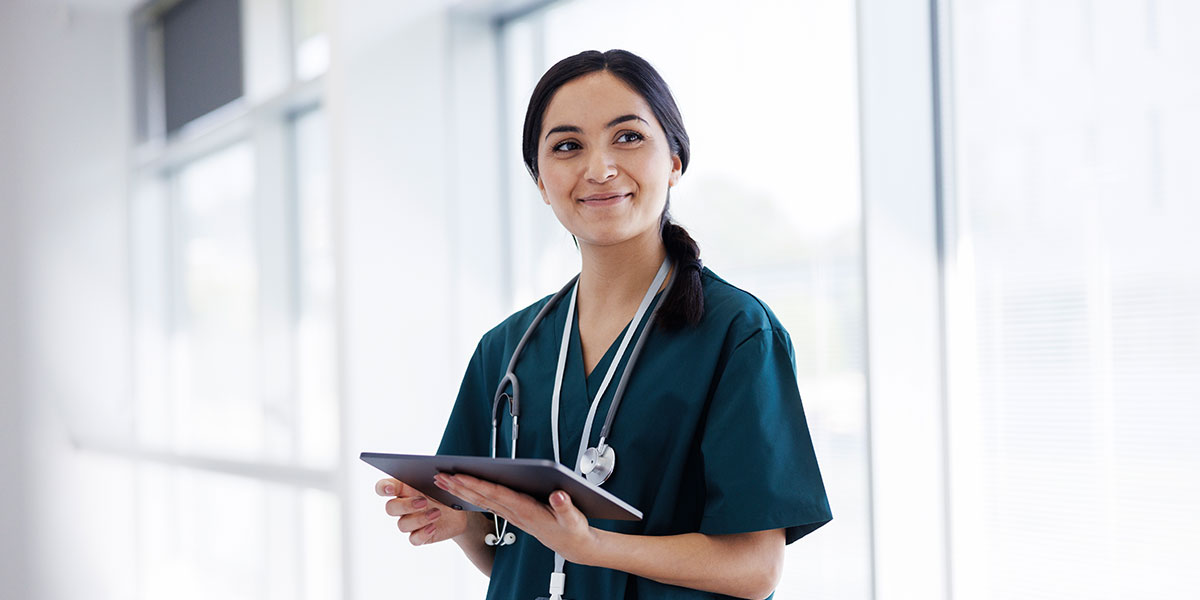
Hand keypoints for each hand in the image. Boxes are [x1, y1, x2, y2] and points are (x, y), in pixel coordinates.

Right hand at [375, 477, 470, 545]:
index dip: (383, 488)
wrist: (458, 513)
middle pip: (390, 508)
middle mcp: (403, 506)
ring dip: (419, 519)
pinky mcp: (419, 536)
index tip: (391, 489)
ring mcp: (410, 522)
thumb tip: (433, 473)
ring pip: (402, 525)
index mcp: (403, 489)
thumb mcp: (439, 482)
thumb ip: (430, 477)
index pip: (383, 488)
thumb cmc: (444, 493)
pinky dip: (423, 534)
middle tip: (423, 501)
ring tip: (437, 513)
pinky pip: (414, 539)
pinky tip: (433, 527)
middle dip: (405, 505)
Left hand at [433, 473, 597, 564]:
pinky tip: (462, 490)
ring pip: (481, 500)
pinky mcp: (513, 514)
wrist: (572, 545)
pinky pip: (488, 504)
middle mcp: (515, 513)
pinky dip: (473, 495)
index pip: (496, 495)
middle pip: (482, 497)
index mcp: (526, 511)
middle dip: (459, 487)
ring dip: (461, 491)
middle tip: (439, 476)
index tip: (459, 476)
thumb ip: (565, 507)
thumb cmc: (572, 530)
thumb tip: (558, 495)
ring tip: (443, 481)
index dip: (477, 484)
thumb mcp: (574, 519)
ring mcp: (512, 514)